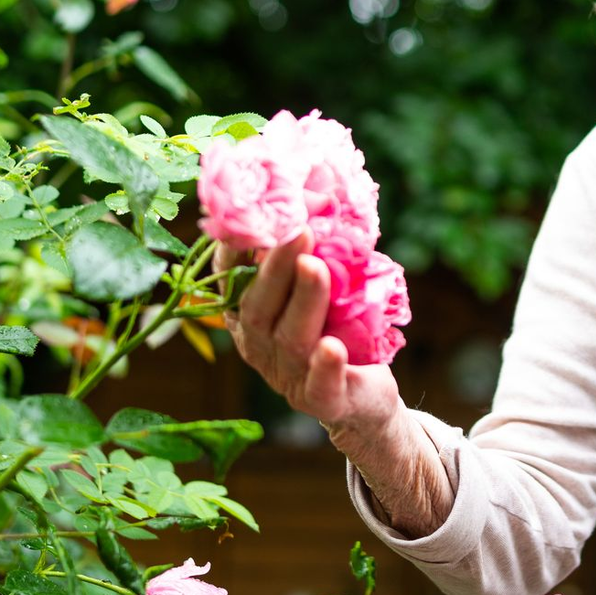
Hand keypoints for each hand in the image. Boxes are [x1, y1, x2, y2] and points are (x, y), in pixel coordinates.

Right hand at [218, 228, 399, 431]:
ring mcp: (289, 378)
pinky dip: (325, 367)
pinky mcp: (324, 402)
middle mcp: (260, 347)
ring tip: (316, 267)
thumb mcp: (318, 290)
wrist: (365, 396)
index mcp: (250, 318)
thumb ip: (310, 253)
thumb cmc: (337, 329)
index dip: (233, 253)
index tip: (244, 218)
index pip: (230, 283)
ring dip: (304, 300)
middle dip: (276, 268)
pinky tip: (332, 347)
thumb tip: (315, 193)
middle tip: (298, 230)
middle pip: (259, 308)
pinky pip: (320, 387)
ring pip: (290, 339)